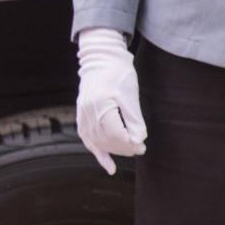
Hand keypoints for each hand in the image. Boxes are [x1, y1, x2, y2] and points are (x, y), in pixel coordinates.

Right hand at [76, 27, 146, 175]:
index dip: (130, 144)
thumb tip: (138, 141)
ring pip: (96, 142)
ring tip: (127, 152)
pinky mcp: (81, 115)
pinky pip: (87, 138)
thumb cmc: (118, 73)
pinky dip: (97, 152)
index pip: (116, 135)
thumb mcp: (131, 95)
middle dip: (124, 148)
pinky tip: (108, 166)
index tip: (142, 146)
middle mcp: (88, 112)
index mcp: (102, 106)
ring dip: (112, 150)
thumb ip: (134, 120)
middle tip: (139, 149)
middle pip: (106, 140)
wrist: (101, 59)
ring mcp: (82, 114)